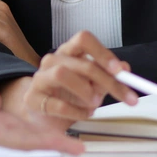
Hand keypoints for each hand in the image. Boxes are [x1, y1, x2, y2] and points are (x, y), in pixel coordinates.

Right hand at [24, 31, 139, 121]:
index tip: (119, 70)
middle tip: (124, 97)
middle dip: (106, 81)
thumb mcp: (93, 84)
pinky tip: (83, 114)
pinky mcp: (32, 98)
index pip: (84, 39)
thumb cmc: (69, 95)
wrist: (44, 116)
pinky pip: (56, 103)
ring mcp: (40, 78)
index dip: (102, 53)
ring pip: (62, 75)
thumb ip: (108, 76)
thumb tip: (125, 68)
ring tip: (95, 105)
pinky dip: (76, 112)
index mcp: (69, 52)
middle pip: (81, 63)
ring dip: (85, 92)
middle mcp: (53, 60)